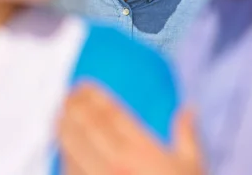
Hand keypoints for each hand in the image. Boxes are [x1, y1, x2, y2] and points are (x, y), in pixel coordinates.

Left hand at [57, 82, 203, 174]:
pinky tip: (62, 147)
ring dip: (63, 127)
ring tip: (58, 114)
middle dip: (75, 106)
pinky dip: (63, 154)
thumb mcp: (193, 167)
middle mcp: (116, 164)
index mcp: (141, 151)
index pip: (111, 114)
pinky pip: (70, 171)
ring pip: (73, 147)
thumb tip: (189, 107)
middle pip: (87, 126)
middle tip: (68, 94)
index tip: (85, 85)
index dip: (95, 97)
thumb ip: (187, 134)